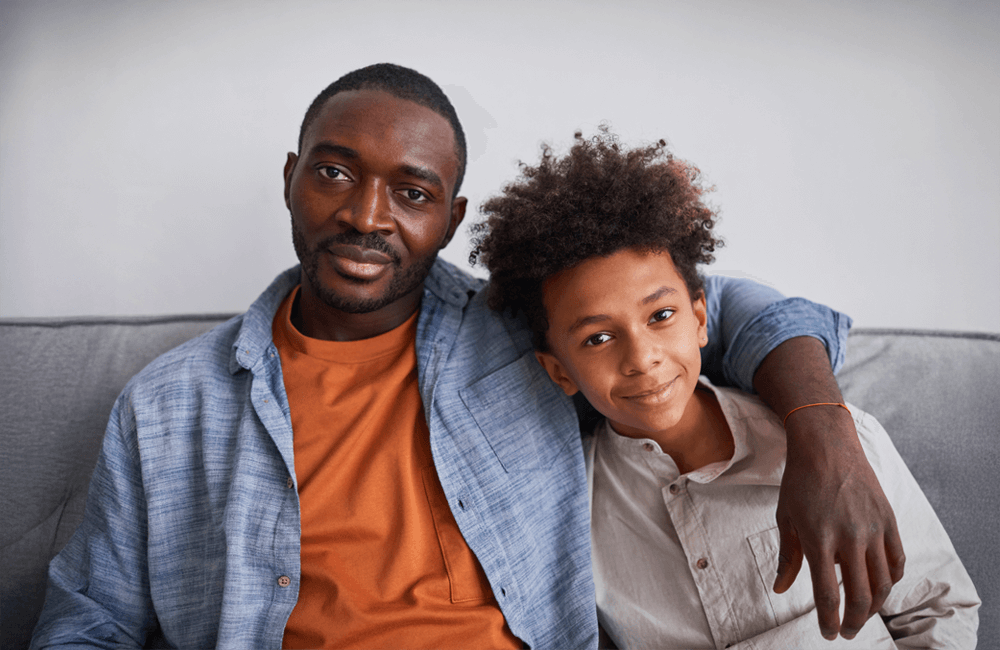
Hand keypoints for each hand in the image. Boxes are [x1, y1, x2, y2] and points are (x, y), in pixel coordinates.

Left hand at [773, 404, 905, 640]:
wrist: (826, 445)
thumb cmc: (800, 482)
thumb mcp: (786, 518)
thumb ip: (787, 557)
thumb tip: (781, 589)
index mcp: (818, 539)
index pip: (828, 594)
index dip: (829, 621)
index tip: (828, 634)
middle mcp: (849, 537)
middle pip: (860, 596)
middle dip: (853, 622)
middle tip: (846, 631)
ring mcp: (872, 528)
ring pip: (882, 583)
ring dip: (874, 606)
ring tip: (862, 614)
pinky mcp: (889, 520)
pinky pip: (897, 560)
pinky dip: (891, 580)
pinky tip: (880, 587)